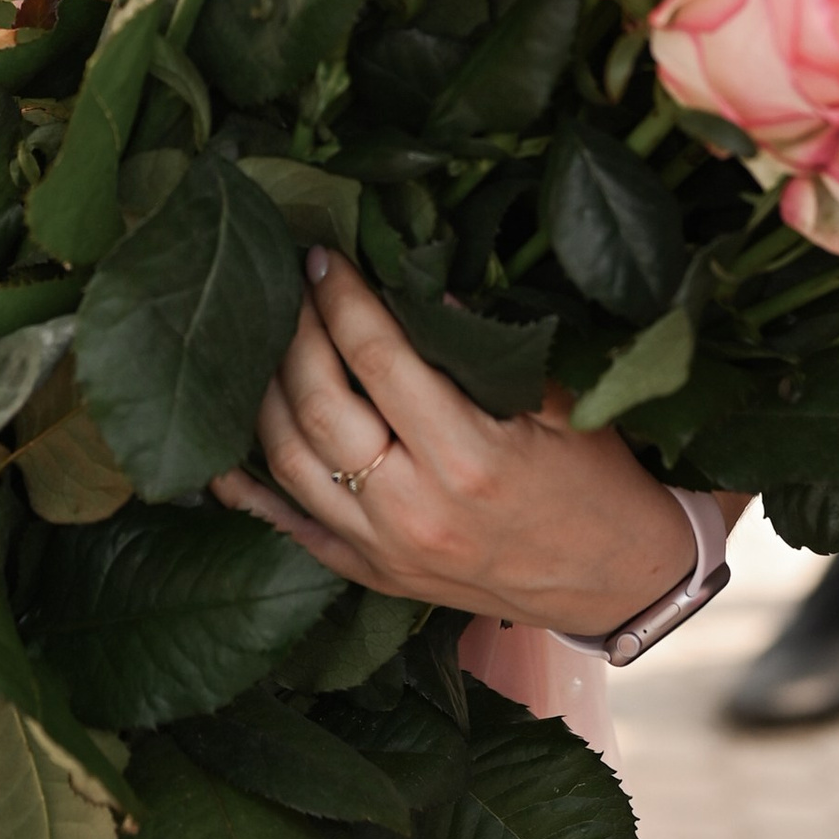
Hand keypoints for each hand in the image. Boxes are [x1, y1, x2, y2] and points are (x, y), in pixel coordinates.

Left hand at [209, 247, 706, 639]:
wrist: (617, 581)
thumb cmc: (597, 479)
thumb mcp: (559, 405)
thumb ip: (483, 350)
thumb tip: (414, 287)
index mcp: (470, 459)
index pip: (379, 360)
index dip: (344, 300)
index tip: (324, 256)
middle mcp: (415, 510)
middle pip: (320, 405)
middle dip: (296, 332)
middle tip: (288, 285)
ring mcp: (385, 551)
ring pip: (290, 461)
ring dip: (265, 393)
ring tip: (262, 340)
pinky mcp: (371, 576)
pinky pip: (288, 527)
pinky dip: (247, 489)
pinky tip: (221, 450)